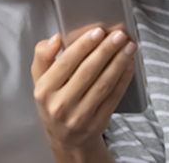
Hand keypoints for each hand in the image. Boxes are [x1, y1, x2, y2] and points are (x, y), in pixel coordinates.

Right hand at [32, 28, 136, 161]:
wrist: (66, 138)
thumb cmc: (54, 101)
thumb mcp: (39, 80)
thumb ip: (43, 56)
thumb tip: (56, 39)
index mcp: (44, 90)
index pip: (65, 63)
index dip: (83, 46)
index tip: (98, 31)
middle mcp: (60, 105)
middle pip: (87, 72)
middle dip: (106, 50)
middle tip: (119, 35)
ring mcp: (80, 116)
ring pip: (103, 84)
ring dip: (119, 62)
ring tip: (128, 46)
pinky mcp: (98, 122)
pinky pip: (114, 96)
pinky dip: (124, 78)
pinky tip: (128, 64)